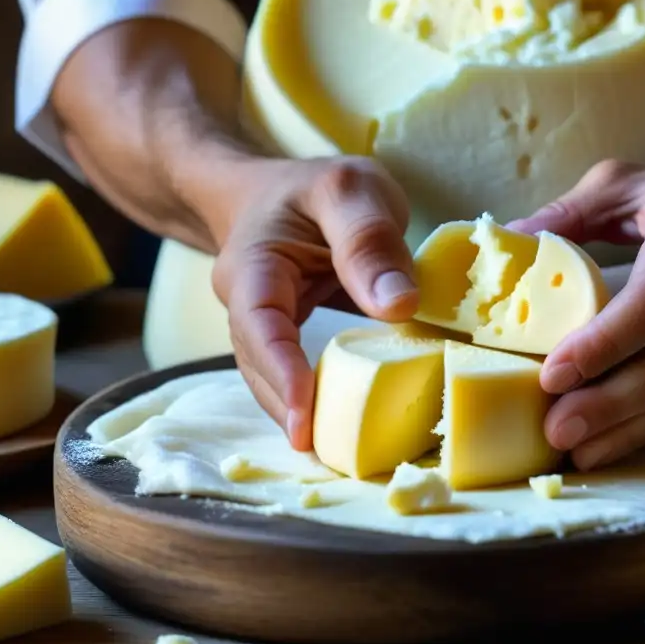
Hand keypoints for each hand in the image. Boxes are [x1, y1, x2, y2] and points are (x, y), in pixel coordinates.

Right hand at [210, 156, 418, 451]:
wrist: (280, 193)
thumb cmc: (315, 189)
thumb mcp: (350, 189)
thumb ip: (369, 240)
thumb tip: (398, 305)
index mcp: (254, 264)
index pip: (258, 323)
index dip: (281, 370)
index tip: (305, 413)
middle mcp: (246, 304)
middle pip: (258, 365)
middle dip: (288, 409)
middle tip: (327, 453)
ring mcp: (261, 327)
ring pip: (270, 378)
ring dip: (299, 414)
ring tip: (337, 454)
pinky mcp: (284, 341)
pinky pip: (291, 375)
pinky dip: (313, 400)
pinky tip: (343, 427)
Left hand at [509, 161, 644, 469]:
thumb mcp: (622, 185)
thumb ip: (567, 211)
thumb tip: (509, 240)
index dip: (603, 345)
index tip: (552, 375)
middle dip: (608, 405)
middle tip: (554, 429)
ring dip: (622, 430)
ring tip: (570, 449)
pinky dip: (640, 431)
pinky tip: (600, 446)